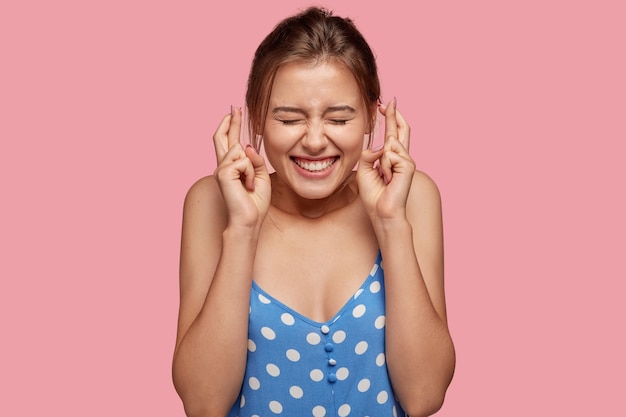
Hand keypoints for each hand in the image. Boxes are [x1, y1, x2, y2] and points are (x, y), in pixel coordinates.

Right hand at [213, 107, 270, 228]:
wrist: (249, 220)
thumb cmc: (254, 202)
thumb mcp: (260, 176)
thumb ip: (254, 160)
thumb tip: (246, 146)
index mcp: (232, 168)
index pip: (230, 143)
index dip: (232, 127)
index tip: (235, 114)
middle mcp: (223, 166)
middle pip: (222, 138)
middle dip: (230, 122)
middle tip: (235, 108)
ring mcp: (220, 169)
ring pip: (240, 150)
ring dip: (251, 167)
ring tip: (250, 185)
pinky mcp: (223, 173)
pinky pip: (243, 161)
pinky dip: (250, 173)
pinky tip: (247, 186)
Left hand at [357, 98, 414, 221]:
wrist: (382, 211)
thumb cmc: (374, 194)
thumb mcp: (364, 169)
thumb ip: (369, 154)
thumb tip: (380, 144)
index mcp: (391, 158)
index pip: (392, 134)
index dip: (390, 118)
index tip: (384, 105)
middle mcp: (402, 157)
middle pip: (401, 129)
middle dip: (394, 114)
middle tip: (390, 100)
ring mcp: (407, 160)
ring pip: (390, 144)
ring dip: (381, 162)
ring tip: (384, 177)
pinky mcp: (409, 165)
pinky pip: (390, 154)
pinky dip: (385, 166)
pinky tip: (389, 178)